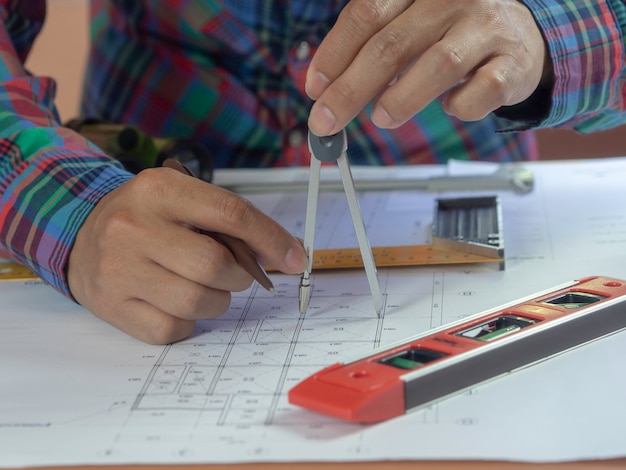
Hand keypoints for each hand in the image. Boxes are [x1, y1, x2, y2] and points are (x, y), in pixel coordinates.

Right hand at [67, 167, 306, 343]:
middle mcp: (134, 227)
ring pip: (198, 302)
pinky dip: (189, 320)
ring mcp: (119, 269)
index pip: (231, 213)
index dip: (271, 239)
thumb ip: (230, 221)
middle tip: (235, 274)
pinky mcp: (113, 307)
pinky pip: (174, 328)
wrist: (81, 235)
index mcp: (160, 190)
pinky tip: (177, 303)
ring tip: (204, 286)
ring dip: (217, 300)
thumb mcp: (182, 199)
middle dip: (240, 276)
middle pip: (215, 265)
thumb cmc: (148, 218)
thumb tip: (286, 253)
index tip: (296, 258)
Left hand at [306, 0, 547, 134]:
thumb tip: (325, 88)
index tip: (314, 88)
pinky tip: (449, 107)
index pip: (366, 14)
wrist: (522, 35)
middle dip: (351, 89)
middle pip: (392, 44)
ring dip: (401, 99)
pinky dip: (460, 107)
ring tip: (380, 119)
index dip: (335, 54)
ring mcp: (487, 28)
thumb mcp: (410, 23)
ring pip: (438, 64)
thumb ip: (372, 46)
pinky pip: (482, 90)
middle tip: (327, 121)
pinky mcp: (512, 62)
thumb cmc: (452, 31)